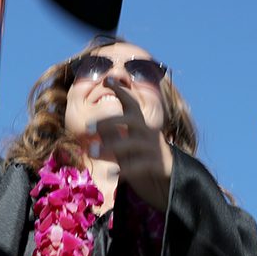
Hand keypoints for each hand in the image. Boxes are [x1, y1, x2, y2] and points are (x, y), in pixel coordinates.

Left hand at [83, 81, 173, 208]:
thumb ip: (113, 132)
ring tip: (91, 152)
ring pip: (132, 143)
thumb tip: (94, 122)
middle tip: (87, 127)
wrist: (169, 176)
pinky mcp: (157, 165)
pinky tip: (111, 174)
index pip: (132, 103)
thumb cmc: (142, 155)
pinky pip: (140, 165)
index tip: (107, 79)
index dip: (120, 91)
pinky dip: (125, 169)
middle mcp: (148, 132)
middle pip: (131, 119)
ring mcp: (154, 148)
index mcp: (141, 123)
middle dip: (109, 121)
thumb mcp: (128, 143)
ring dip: (110, 147)